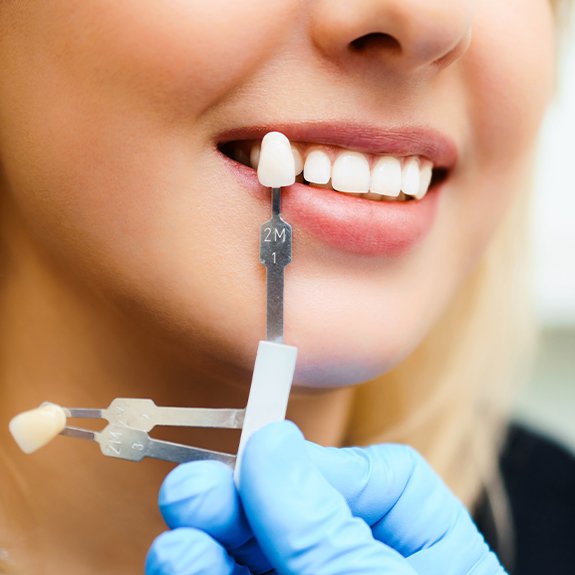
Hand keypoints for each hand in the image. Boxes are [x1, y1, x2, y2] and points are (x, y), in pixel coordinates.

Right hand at [146, 421, 505, 573]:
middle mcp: (366, 563)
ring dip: (210, 541)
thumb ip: (325, 525)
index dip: (311, 462)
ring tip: (179, 532)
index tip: (259, 452)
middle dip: (239, 499)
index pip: (373, 478)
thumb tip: (273, 443)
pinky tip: (181, 562)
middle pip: (297, 514)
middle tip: (192, 489)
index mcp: (425, 546)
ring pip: (256, 553)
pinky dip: (204, 574)